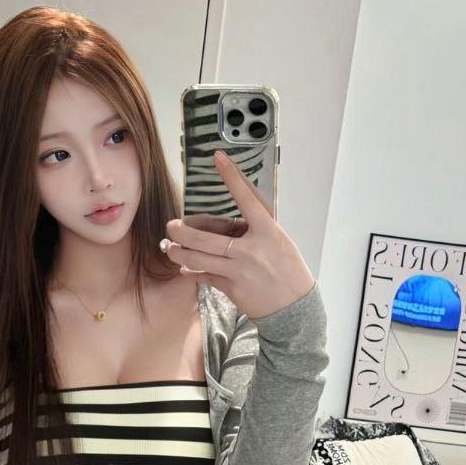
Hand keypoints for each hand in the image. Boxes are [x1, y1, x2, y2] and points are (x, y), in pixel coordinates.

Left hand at [162, 150, 314, 319]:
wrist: (295, 307)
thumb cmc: (287, 270)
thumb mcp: (277, 241)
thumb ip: (250, 230)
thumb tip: (213, 226)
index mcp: (268, 231)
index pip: (247, 199)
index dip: (232, 177)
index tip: (218, 157)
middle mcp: (251, 250)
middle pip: (205, 238)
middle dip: (181, 232)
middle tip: (171, 226)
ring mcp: (240, 271)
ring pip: (198, 258)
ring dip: (179, 252)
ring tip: (170, 248)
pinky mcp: (232, 289)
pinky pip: (205, 276)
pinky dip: (192, 271)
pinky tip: (185, 268)